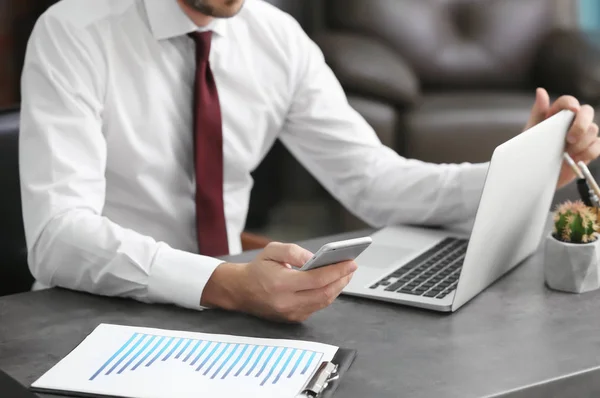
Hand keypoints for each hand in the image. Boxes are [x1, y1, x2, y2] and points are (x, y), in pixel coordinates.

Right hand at [200, 242, 357, 322]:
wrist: (241, 290)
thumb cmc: (258, 269)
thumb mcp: (272, 250)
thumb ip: (294, 252)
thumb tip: (315, 258)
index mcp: (281, 284)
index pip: (317, 279)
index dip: (337, 271)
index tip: (350, 262)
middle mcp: (286, 302)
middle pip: (324, 293)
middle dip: (341, 279)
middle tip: (351, 267)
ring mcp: (291, 313)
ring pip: (323, 302)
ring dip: (337, 288)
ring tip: (345, 274)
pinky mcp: (293, 318)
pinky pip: (316, 306)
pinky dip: (327, 295)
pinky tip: (333, 284)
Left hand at [525, 88, 599, 188]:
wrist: (535, 176)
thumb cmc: (531, 152)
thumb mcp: (531, 132)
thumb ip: (538, 112)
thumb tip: (540, 90)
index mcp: (556, 115)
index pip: (568, 102)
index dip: (571, 104)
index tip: (571, 111)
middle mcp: (572, 122)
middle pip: (587, 111)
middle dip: (581, 123)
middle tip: (569, 139)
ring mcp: (582, 136)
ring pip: (593, 129)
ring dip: (581, 142)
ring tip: (566, 153)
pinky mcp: (588, 150)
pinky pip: (597, 145)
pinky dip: (588, 152)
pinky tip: (576, 159)